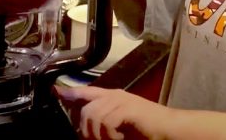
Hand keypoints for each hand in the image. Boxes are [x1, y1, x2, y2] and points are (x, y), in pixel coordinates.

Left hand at [56, 85, 173, 139]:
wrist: (170, 130)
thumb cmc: (146, 131)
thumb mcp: (119, 126)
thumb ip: (103, 123)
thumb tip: (83, 130)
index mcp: (113, 97)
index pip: (86, 91)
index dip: (70, 92)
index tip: (55, 92)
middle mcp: (115, 95)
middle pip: (86, 109)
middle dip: (86, 130)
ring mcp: (122, 100)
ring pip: (94, 115)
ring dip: (99, 135)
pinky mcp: (127, 108)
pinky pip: (106, 121)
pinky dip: (110, 135)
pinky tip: (120, 138)